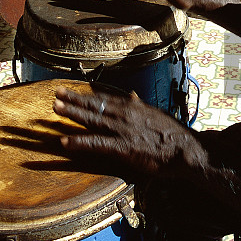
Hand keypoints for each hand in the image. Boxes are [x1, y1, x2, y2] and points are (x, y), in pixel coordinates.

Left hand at [53, 86, 204, 182]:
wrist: (184, 149)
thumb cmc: (172, 134)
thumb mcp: (155, 113)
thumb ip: (140, 105)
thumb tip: (131, 95)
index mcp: (132, 107)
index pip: (102, 99)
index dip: (84, 96)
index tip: (69, 92)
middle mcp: (124, 115)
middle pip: (93, 106)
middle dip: (73, 100)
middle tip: (55, 94)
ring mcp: (122, 130)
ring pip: (92, 120)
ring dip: (73, 114)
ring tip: (56, 109)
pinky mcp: (123, 148)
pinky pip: (96, 144)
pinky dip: (79, 142)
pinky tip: (65, 141)